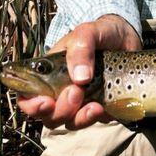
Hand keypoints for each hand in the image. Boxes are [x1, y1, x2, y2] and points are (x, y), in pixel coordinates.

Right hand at [17, 15, 140, 129]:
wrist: (127, 38)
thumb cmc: (100, 33)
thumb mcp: (88, 32)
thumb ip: (81, 49)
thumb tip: (80, 78)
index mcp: (49, 73)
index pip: (28, 97)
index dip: (32, 106)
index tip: (45, 102)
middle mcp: (61, 91)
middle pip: (49, 116)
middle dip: (60, 110)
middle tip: (76, 91)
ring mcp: (81, 101)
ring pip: (71, 122)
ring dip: (80, 118)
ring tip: (95, 105)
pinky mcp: (100, 106)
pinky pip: (95, 121)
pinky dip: (98, 117)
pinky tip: (105, 105)